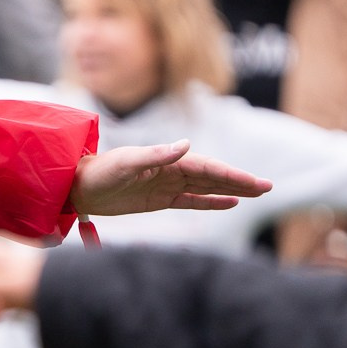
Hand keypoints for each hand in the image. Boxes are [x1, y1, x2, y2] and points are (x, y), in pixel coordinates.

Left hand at [68, 140, 269, 216]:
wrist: (77, 187)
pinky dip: (211, 201)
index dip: (232, 175)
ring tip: (257, 193)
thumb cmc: (99, 172)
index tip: (255, 182)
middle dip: (240, 181)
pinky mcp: (159, 200)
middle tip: (268, 188)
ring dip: (231, 190)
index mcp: (168, 160)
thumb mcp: (127, 163)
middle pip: (213, 177)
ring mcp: (167, 185)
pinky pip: (192, 201)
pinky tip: (230, 202)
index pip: (208, 168)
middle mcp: (172, 171)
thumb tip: (186, 144)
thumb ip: (155, 155)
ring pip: (207, 188)